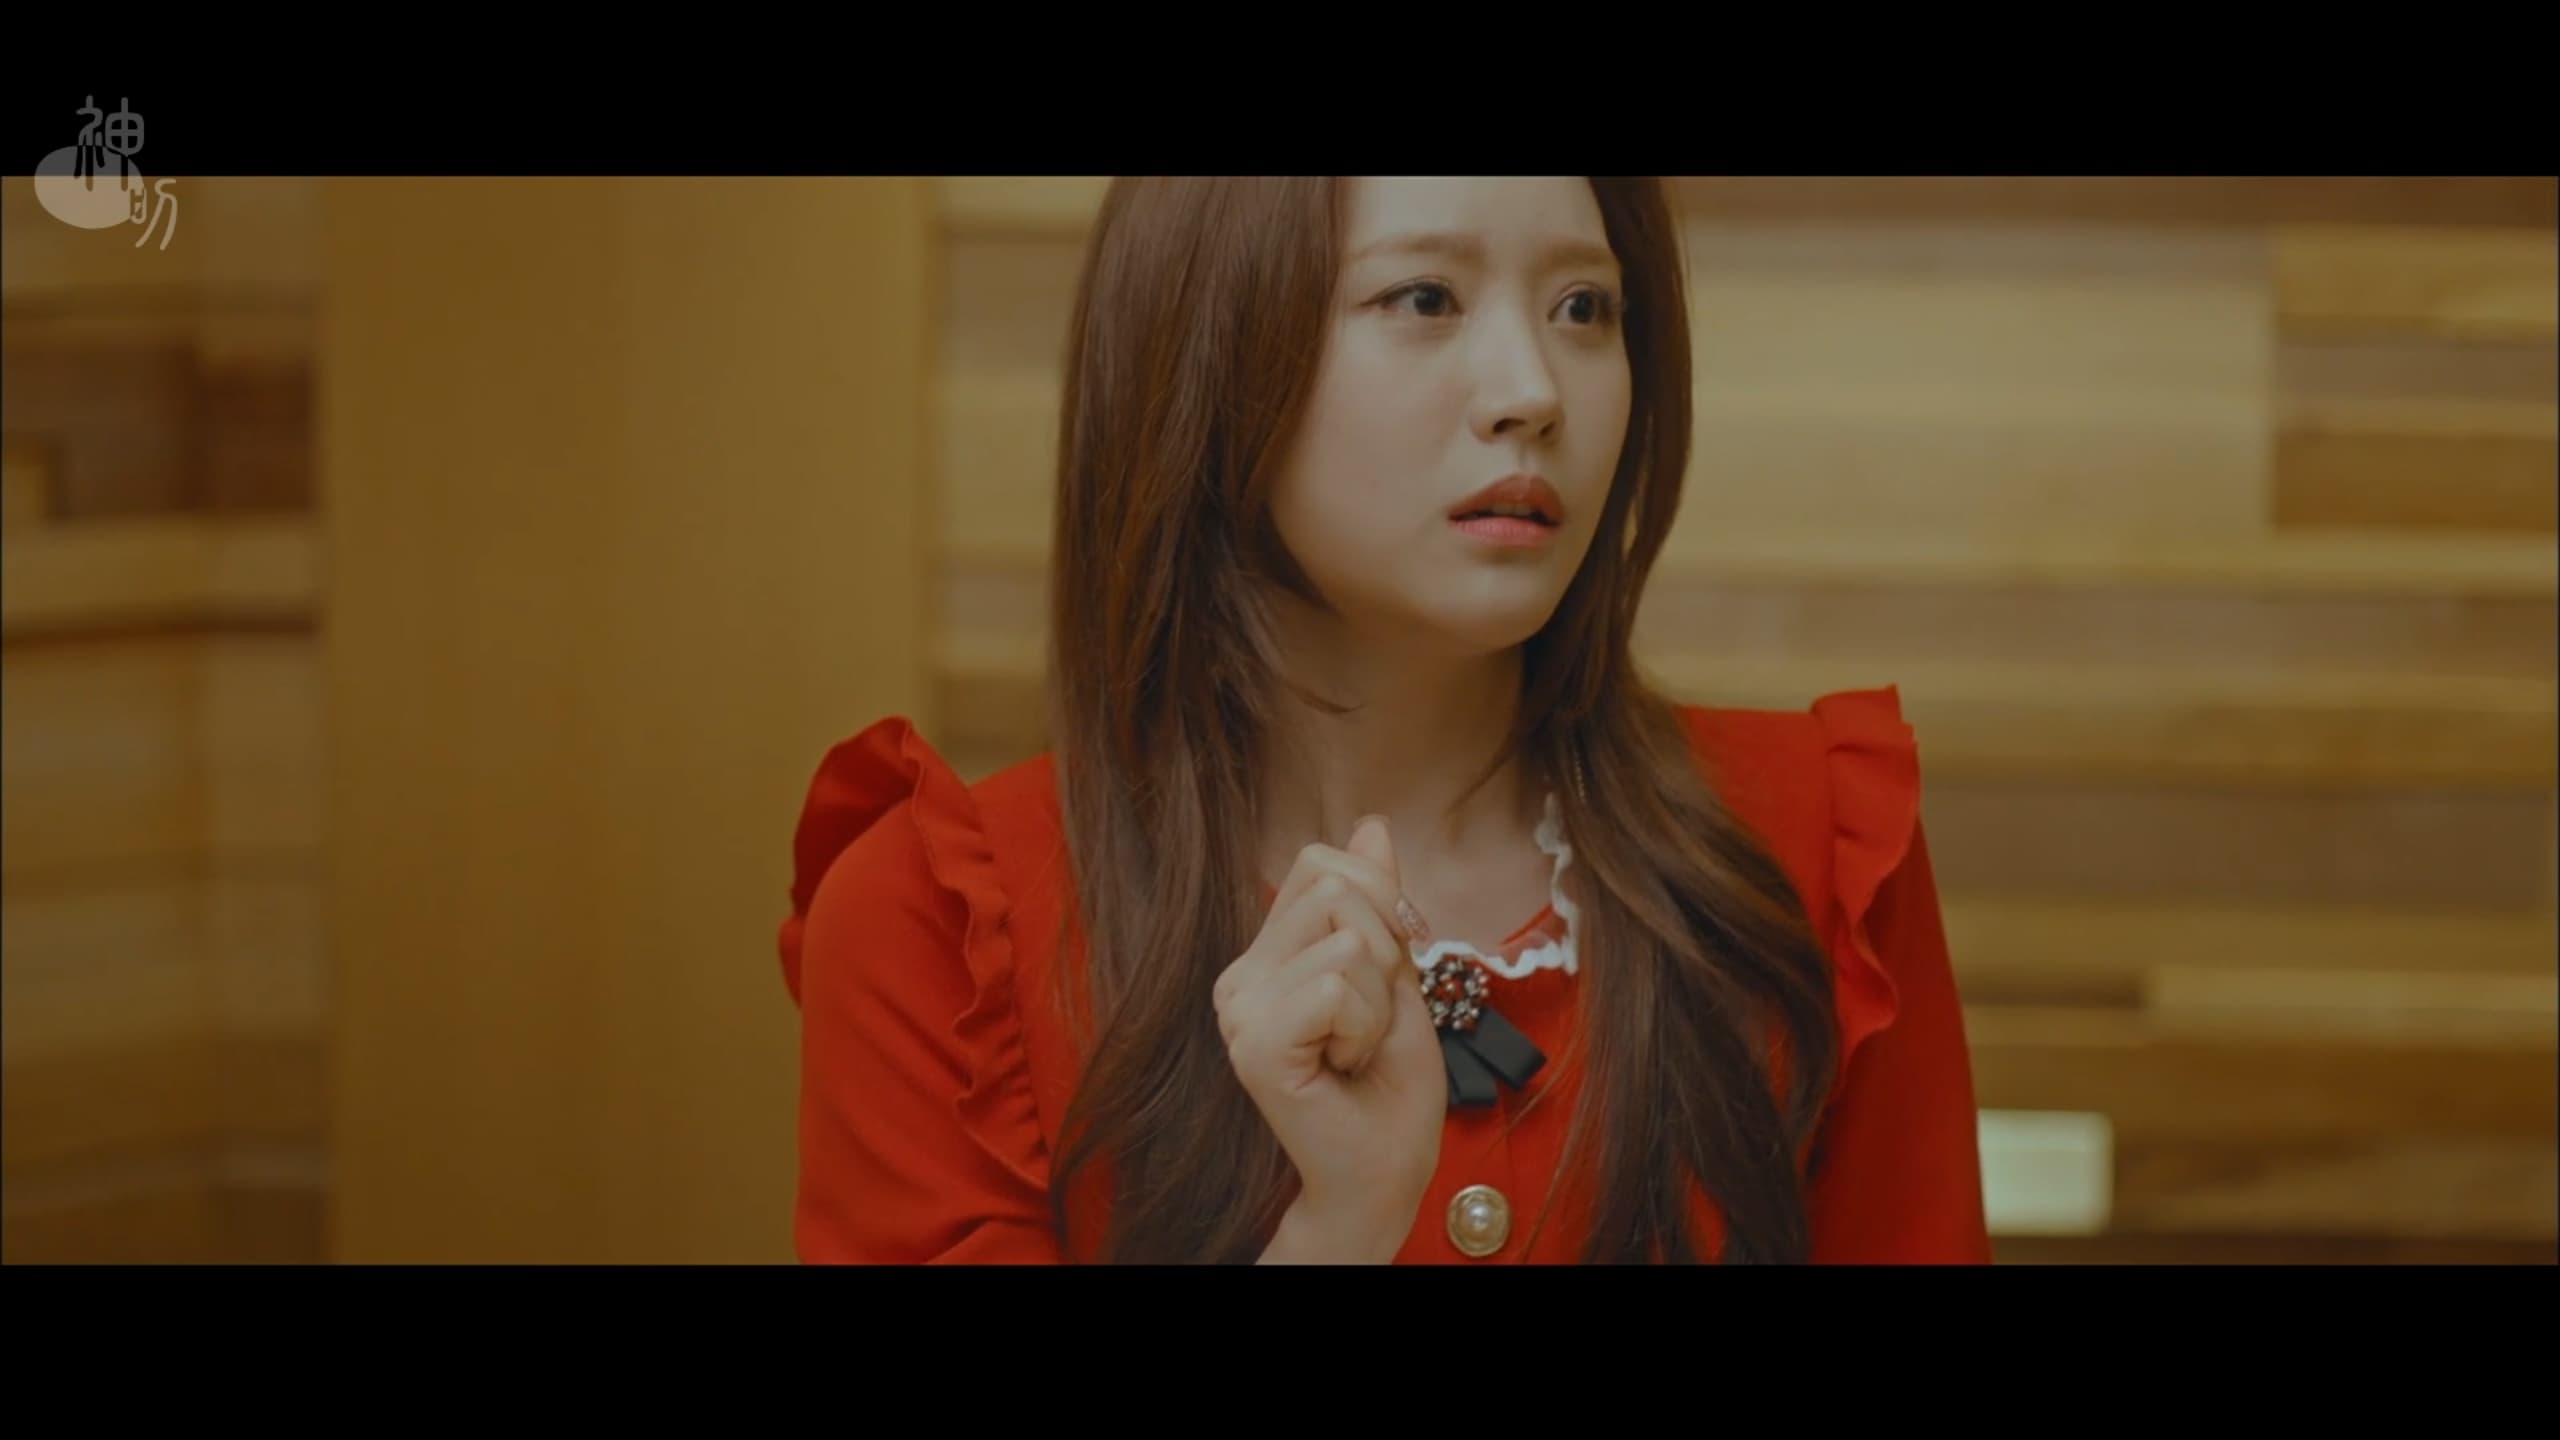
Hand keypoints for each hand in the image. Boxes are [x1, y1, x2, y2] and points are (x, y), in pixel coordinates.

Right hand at [1216, 815, 1445, 1262]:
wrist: (1384, 1172)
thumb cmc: (1389, 1085)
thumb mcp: (1396, 973)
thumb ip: (1378, 902)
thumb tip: (1370, 823)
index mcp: (1265, 954)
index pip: (1322, 863)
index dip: (1381, 906)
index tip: (1380, 981)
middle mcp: (1238, 975)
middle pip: (1337, 887)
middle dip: (1385, 953)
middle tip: (1367, 1026)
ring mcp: (1238, 1008)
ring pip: (1346, 937)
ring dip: (1379, 999)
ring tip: (1355, 1050)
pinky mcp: (1253, 1043)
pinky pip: (1337, 983)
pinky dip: (1367, 1025)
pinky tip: (1344, 1066)